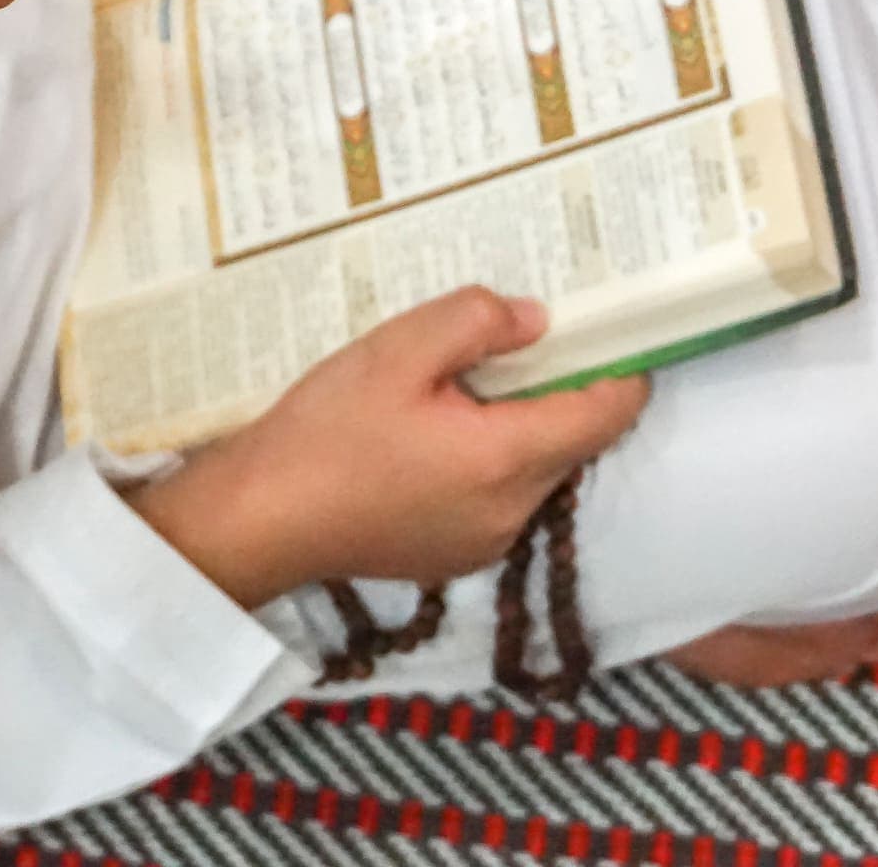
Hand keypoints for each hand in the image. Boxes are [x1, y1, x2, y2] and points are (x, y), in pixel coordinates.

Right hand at [129, 288, 647, 608]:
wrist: (257, 521)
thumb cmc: (324, 433)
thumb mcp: (397, 351)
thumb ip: (476, 322)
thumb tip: (536, 321)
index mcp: (507, 459)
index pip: (607, 414)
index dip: (620, 366)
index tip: (607, 326)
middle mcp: (511, 511)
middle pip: (573, 441)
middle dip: (558, 389)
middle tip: (514, 341)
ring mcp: (484, 543)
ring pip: (536, 469)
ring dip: (517, 426)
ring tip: (459, 384)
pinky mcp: (454, 556)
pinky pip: (499, 497)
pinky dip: (487, 460)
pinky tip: (432, 432)